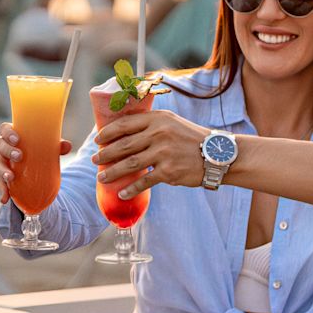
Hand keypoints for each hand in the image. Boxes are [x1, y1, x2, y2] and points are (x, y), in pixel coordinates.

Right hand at [0, 122, 71, 203]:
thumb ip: (56, 146)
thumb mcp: (46, 147)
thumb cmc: (35, 151)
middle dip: (7, 150)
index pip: (4, 129)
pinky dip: (2, 190)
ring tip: (11, 177)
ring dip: (3, 171)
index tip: (17, 139)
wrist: (29, 167)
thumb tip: (67, 146)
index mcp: (10, 135)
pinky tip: (5, 198)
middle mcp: (1, 146)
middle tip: (19, 156)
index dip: (8, 132)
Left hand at [94, 111, 209, 198]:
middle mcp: (159, 134)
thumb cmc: (191, 139)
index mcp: (158, 119)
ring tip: (101, 177)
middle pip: (124, 145)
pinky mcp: (169, 171)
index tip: (97, 140)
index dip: (108, 133)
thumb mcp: (172, 123)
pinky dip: (130, 189)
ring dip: (112, 172)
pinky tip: (121, 193)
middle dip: (105, 154)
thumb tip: (123, 133)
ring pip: (130, 164)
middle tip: (94, 160)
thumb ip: (151, 125)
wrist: (217, 154)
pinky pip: (144, 181)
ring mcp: (164, 153)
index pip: (125, 124)